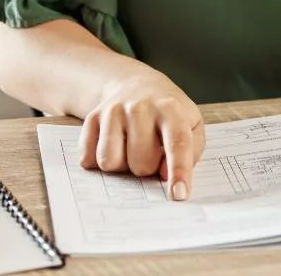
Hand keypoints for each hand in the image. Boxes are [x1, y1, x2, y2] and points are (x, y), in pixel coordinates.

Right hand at [77, 63, 205, 200]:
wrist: (136, 85)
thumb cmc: (168, 114)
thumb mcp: (192, 125)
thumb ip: (190, 151)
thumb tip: (165, 175)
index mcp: (170, 108)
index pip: (177, 142)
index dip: (179, 170)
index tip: (179, 195)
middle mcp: (140, 106)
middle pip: (141, 163)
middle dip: (147, 167)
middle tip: (151, 151)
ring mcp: (113, 110)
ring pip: (110, 162)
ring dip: (122, 165)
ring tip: (131, 149)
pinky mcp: (92, 118)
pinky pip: (88, 158)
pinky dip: (99, 160)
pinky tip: (114, 144)